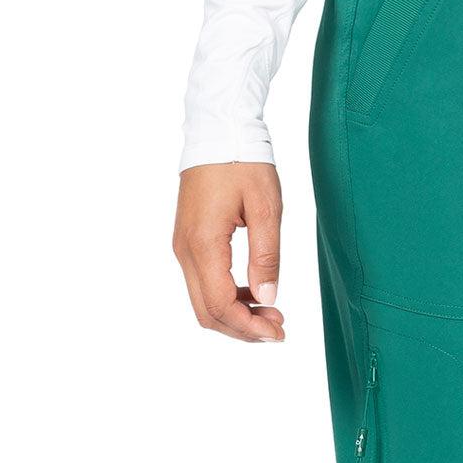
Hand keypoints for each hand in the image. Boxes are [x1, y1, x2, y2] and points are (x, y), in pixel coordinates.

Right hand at [173, 163, 285, 340]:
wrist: (218, 131)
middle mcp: (186, 250)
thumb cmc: (244, 164)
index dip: (249, 327)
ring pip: (203, 302)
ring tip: (272, 314)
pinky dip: (228, 299)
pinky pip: (203, 284)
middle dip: (243, 330)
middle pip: (208, 312)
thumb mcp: (266, 208)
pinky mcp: (188, 242)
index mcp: (204, 243)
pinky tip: (254, 294)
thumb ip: (267, 256)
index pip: (220, 304)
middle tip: (278, 329)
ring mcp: (183, 247)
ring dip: (236, 316)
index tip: (279, 331)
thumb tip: (268, 298)